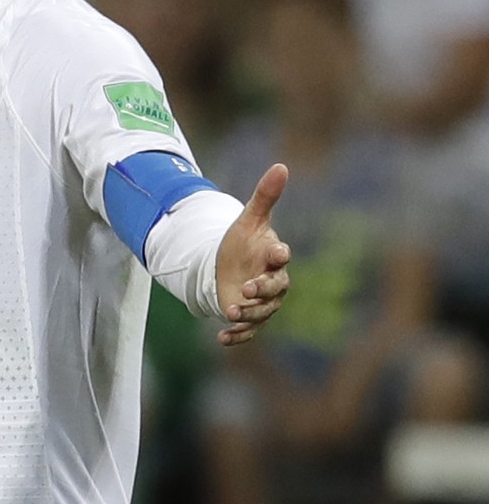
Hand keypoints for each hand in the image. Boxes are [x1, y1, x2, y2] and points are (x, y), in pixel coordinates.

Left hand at [214, 164, 291, 346]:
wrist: (230, 266)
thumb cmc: (243, 241)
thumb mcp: (248, 218)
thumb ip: (264, 196)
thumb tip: (281, 165)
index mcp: (273, 256)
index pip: (281, 257)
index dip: (279, 255)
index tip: (276, 252)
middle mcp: (273, 282)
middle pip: (274, 288)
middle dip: (261, 290)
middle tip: (244, 289)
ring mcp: (262, 302)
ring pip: (262, 311)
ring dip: (248, 313)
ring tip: (229, 311)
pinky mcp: (249, 317)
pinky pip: (249, 330)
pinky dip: (237, 336)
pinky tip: (221, 338)